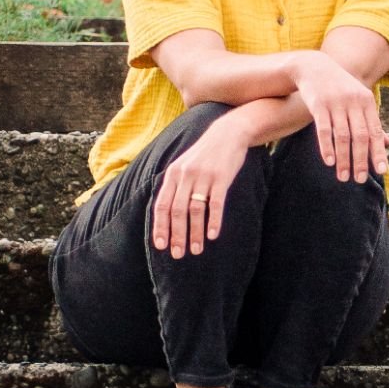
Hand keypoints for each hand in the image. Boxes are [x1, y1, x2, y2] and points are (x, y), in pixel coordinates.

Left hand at [151, 116, 251, 257]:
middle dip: (177, 235)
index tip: (161, 246)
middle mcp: (185, 175)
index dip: (161, 227)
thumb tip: (164, 214)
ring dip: (195, 232)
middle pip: (177, 211)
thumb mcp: (183, 165)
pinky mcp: (221, 177)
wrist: (227, 133)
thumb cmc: (204, 154)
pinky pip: (216, 203)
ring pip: (196, 210)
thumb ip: (174, 186)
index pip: (162, 205)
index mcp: (173, 174)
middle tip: (178, 254)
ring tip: (197, 250)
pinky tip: (213, 235)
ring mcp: (204, 176)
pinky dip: (214, 220)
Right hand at [291, 52, 388, 183]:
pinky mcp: (319, 104)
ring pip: (343, 136)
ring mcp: (336, 102)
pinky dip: (327, 147)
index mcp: (367, 102)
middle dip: (361, 160)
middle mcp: (354, 102)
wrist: (314, 67)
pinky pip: (324, 130)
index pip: (375, 131)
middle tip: (359, 180)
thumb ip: (372, 122)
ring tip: (343, 177)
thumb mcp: (359, 101)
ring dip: (344, 159)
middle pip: (360, 136)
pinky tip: (329, 162)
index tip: (381, 171)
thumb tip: (388, 145)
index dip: (378, 152)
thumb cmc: (340, 89)